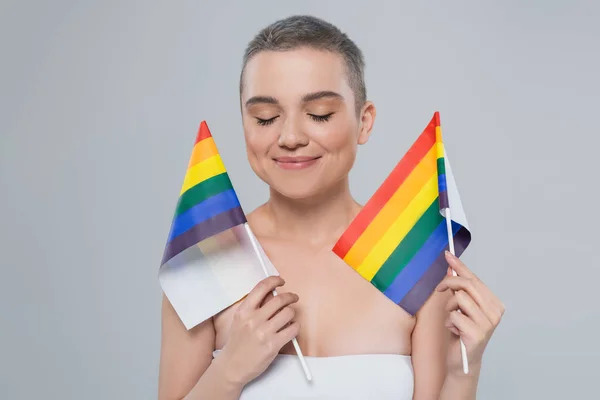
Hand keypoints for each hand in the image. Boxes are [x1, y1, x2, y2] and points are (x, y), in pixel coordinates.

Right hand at [219, 275, 299, 385]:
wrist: (232, 367)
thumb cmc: (237, 343)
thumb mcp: (240, 320)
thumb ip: (254, 307)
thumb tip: (272, 293)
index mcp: (244, 311)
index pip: (262, 287)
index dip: (274, 280)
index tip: (280, 281)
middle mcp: (253, 320)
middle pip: (279, 299)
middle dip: (290, 296)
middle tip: (293, 298)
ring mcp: (263, 332)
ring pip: (288, 313)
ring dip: (292, 313)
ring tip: (289, 316)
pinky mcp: (273, 345)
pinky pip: (292, 329)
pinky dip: (295, 327)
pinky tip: (291, 328)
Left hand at [436, 251, 504, 373]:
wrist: (463, 363)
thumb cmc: (461, 333)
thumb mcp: (461, 307)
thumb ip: (459, 289)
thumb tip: (451, 268)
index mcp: (494, 304)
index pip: (475, 279)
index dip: (460, 266)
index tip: (448, 254)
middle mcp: (495, 312)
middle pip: (468, 285)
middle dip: (449, 283)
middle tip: (438, 288)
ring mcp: (488, 324)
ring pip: (459, 298)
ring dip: (450, 308)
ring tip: (454, 320)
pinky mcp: (477, 334)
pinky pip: (454, 315)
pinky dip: (449, 322)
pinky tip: (455, 331)